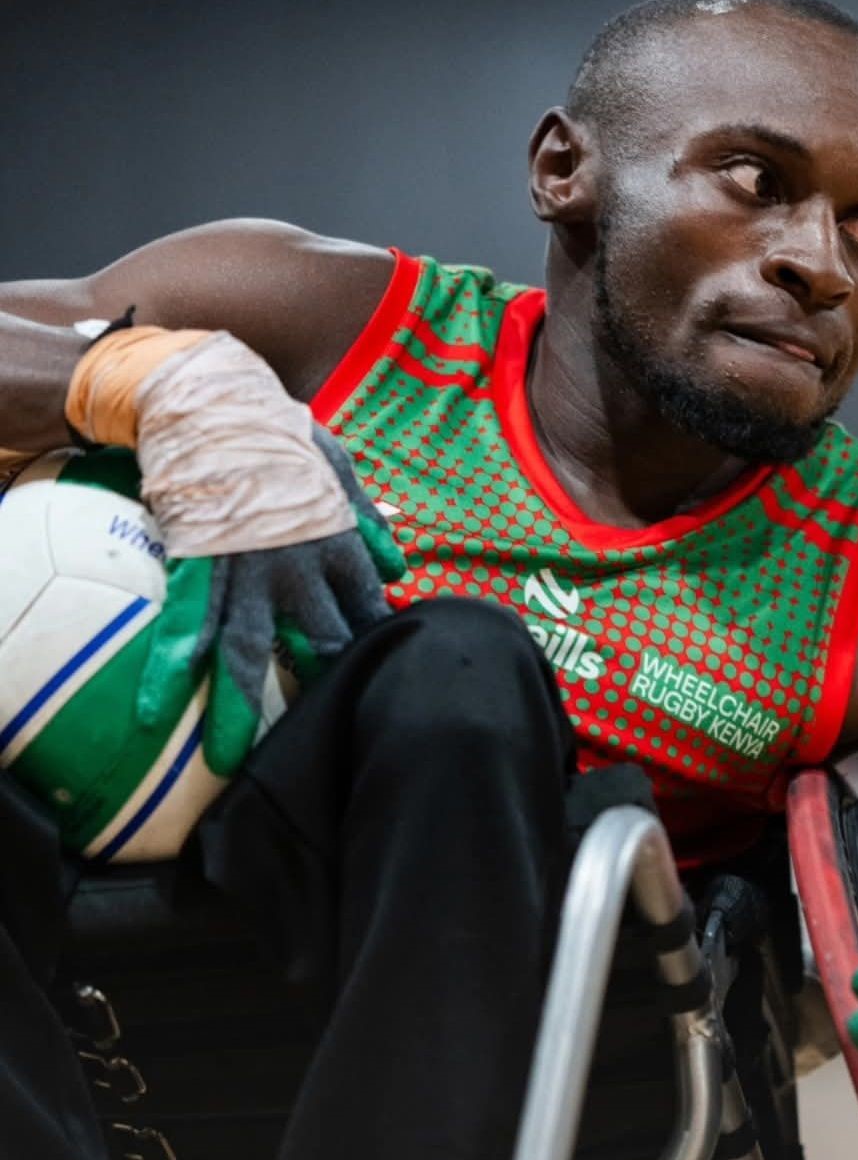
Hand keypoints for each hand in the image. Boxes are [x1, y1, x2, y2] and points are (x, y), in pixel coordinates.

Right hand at [125, 330, 404, 775]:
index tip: (382, 678)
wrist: (219, 403)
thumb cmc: (280, 436)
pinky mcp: (196, 562)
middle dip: (325, 687)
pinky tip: (153, 709)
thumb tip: (402, 566)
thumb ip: (369, 522)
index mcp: (337, 543)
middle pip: (318, 641)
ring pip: (246, 649)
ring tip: (229, 757)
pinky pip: (183, 623)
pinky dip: (168, 668)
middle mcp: (296, 565)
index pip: (366, 609)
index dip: (375, 646)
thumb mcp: (340, 471)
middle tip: (326, 733)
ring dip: (239, 705)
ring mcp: (244, 568)